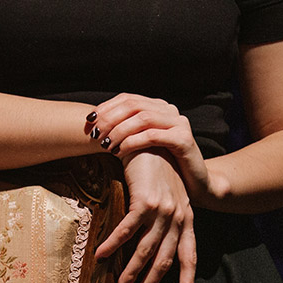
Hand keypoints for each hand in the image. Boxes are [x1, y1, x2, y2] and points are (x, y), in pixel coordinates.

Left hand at [88, 95, 209, 199]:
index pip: (127, 98)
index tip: (88, 122)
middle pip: (132, 105)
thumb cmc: (163, 165)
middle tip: (94, 134)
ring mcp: (178, 123)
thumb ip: (125, 131)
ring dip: (119, 131)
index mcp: (157, 106)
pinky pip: (153, 136)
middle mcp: (169, 110)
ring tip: (105, 145)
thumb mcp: (141, 144)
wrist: (195, 184)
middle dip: (109, 119)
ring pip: (142, 118)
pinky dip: (132, 142)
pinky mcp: (184, 139)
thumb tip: (94, 125)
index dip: (105, 108)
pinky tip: (119, 152)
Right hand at [94, 150, 197, 282]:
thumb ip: (164, 217)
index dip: (187, 278)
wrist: (148, 139)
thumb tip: (149, 242)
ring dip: (133, 271)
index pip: (190, 254)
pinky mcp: (146, 201)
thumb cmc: (154, 167)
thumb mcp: (168, 194)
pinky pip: (127, 230)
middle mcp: (178, 216)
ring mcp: (164, 209)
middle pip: (166, 258)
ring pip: (147, 249)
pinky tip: (101, 255)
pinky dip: (114, 245)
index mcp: (186, 217)